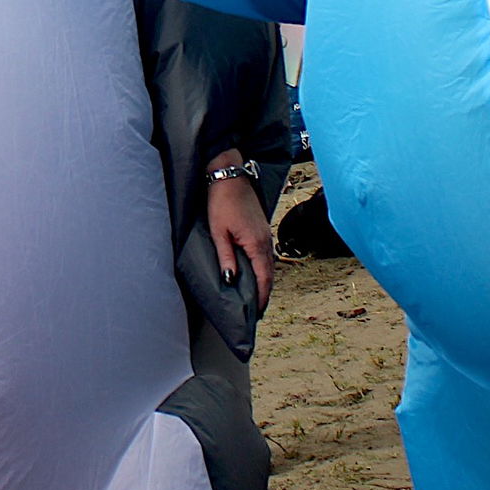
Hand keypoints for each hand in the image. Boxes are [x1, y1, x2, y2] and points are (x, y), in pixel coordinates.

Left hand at [206, 148, 273, 309]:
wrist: (230, 176)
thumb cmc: (221, 202)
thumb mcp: (219, 232)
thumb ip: (226, 256)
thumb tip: (231, 280)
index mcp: (256, 243)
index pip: (264, 278)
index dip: (261, 297)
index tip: (256, 313)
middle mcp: (266, 240)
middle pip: (270, 274)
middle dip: (265, 293)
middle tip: (256, 311)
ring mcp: (266, 234)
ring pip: (270, 264)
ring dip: (265, 281)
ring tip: (257, 297)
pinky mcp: (263, 228)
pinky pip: (267, 254)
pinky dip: (264, 268)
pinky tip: (256, 273)